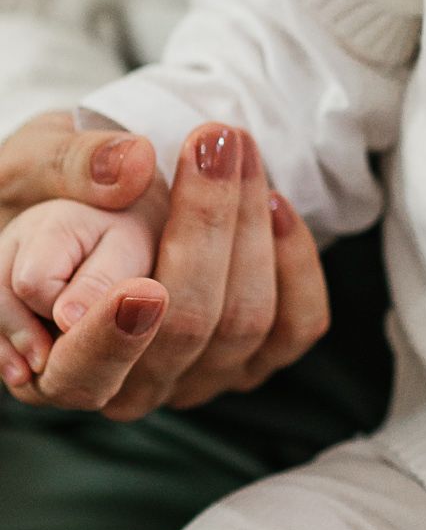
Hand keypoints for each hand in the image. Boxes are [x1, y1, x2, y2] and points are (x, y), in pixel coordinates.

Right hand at [0, 112, 329, 416]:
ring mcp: (195, 377)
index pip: (84, 373)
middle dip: (204, 230)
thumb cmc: (44, 193)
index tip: (141, 288)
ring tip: (234, 144)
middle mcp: (127, 386)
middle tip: (210, 143)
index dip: (113, 337)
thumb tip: (130, 167)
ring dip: (248, 224)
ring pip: (243, 324)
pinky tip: (274, 203)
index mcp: (48, 361)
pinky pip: (294, 327)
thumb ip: (64, 169)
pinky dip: (295, 263)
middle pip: (183, 333)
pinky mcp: (251, 358)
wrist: (98, 198)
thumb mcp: (27, 167)